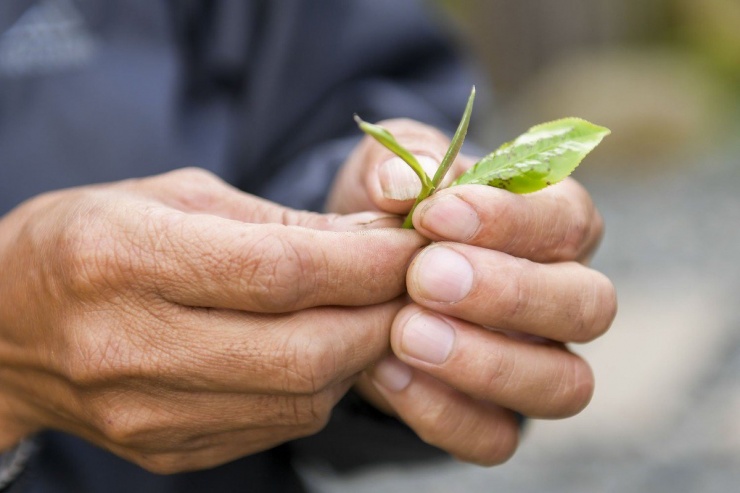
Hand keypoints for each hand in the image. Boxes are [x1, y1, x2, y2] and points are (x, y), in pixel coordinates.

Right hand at [0, 168, 426, 472]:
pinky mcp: (166, 451)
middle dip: (379, 317)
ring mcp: (146, 415)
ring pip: (300, 400)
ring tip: (371, 313)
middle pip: (302, 351)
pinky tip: (323, 350)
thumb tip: (375, 242)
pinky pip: (276, 427)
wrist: (7, 327)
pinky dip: (319, 387)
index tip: (414, 247)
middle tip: (412, 285)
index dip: (365, 263)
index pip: (279, 272)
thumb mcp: (176, 198)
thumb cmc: (93, 240)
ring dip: (358, 355)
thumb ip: (278, 223)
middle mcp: (130, 347)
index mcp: (125, 259)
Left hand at [328, 119, 616, 464]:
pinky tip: (389, 374)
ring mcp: (536, 365)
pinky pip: (497, 438)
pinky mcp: (493, 416)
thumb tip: (402, 181)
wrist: (363, 278)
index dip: (508, 219)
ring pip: (563, 384)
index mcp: (552, 226)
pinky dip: (446, 413)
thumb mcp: (391, 173)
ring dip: (487, 363)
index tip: (434, 213)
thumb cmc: (394, 214)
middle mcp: (561, 298)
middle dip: (509, 294)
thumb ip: (401, 164)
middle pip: (587, 306)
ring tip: (405, 333)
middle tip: (426, 278)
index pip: (567, 221)